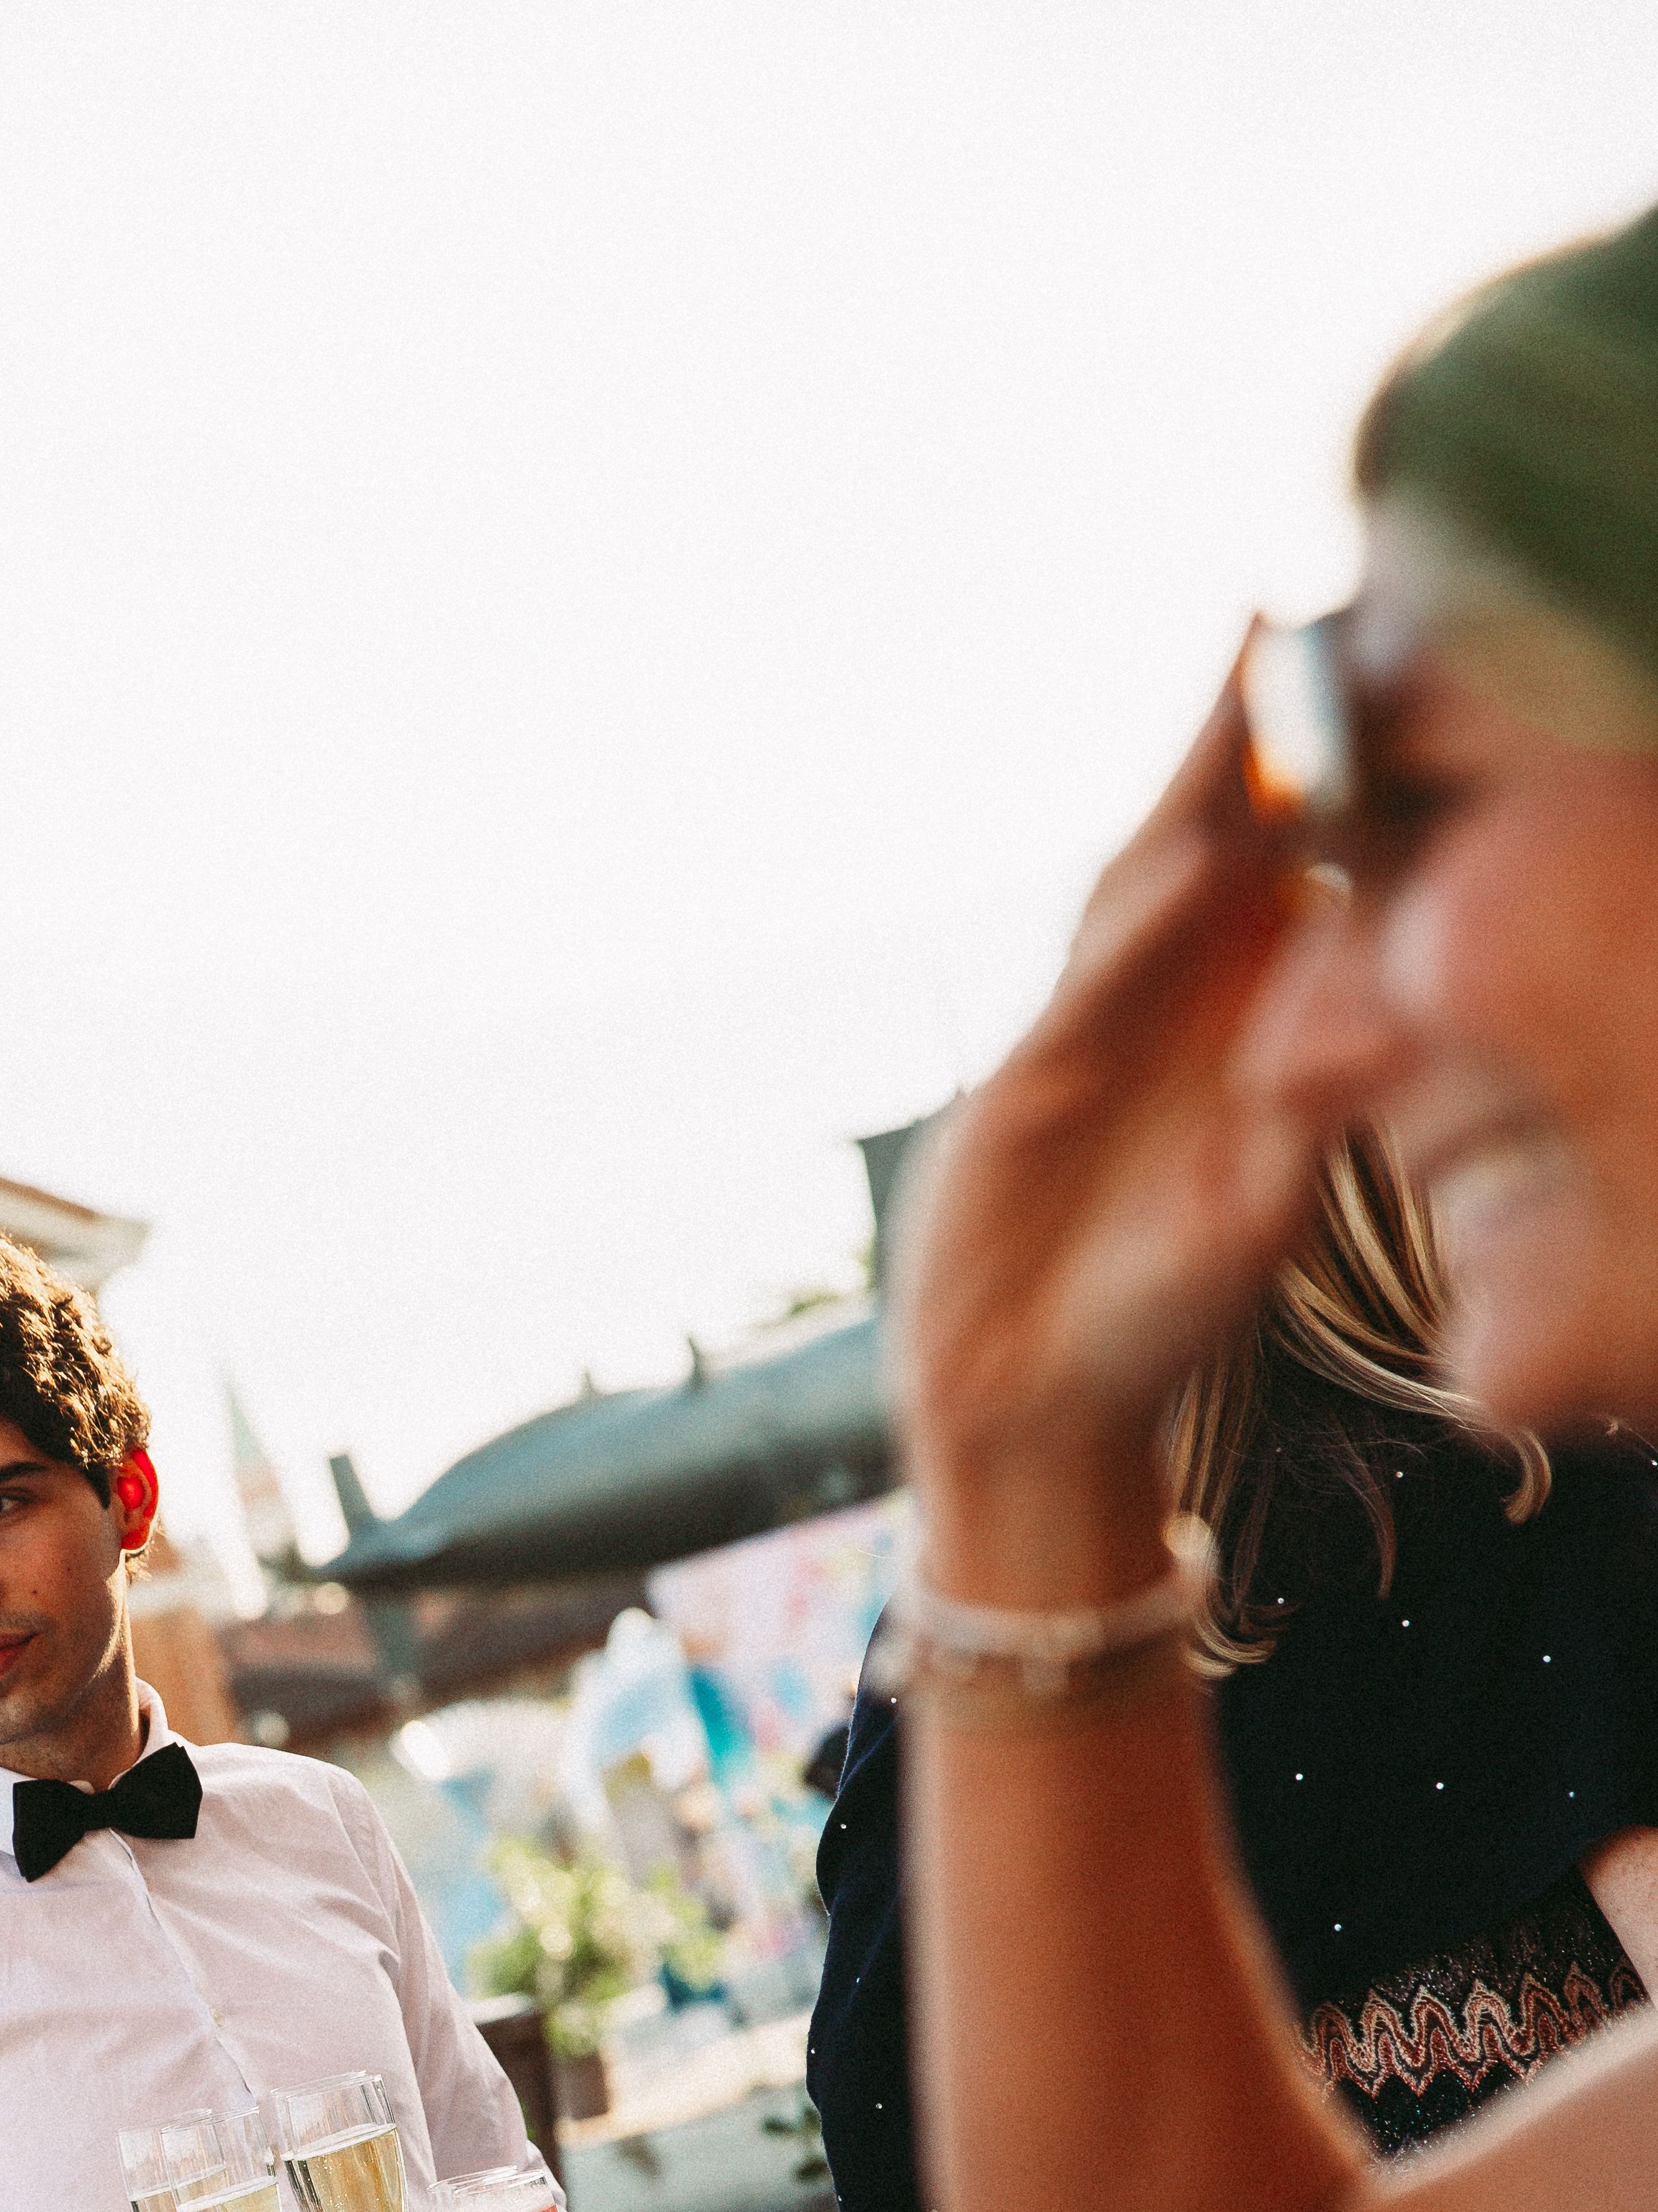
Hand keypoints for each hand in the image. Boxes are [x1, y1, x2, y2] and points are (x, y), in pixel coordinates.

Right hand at [895, 677, 1326, 1537]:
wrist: (1036, 1403)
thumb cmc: (1158, 1316)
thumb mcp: (1262, 1203)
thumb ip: (1309, 1104)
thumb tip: (1385, 998)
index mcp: (1239, 1022)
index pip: (1290, 866)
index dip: (1330, 767)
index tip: (1386, 661)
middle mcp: (1169, 1008)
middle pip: (1216, 835)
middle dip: (1253, 724)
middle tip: (1299, 601)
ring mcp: (1093, 1034)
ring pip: (1150, 878)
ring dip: (1199, 778)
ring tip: (1245, 670)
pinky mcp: (1030, 1081)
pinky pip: (1096, 982)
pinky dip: (1148, 922)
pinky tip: (1195, 856)